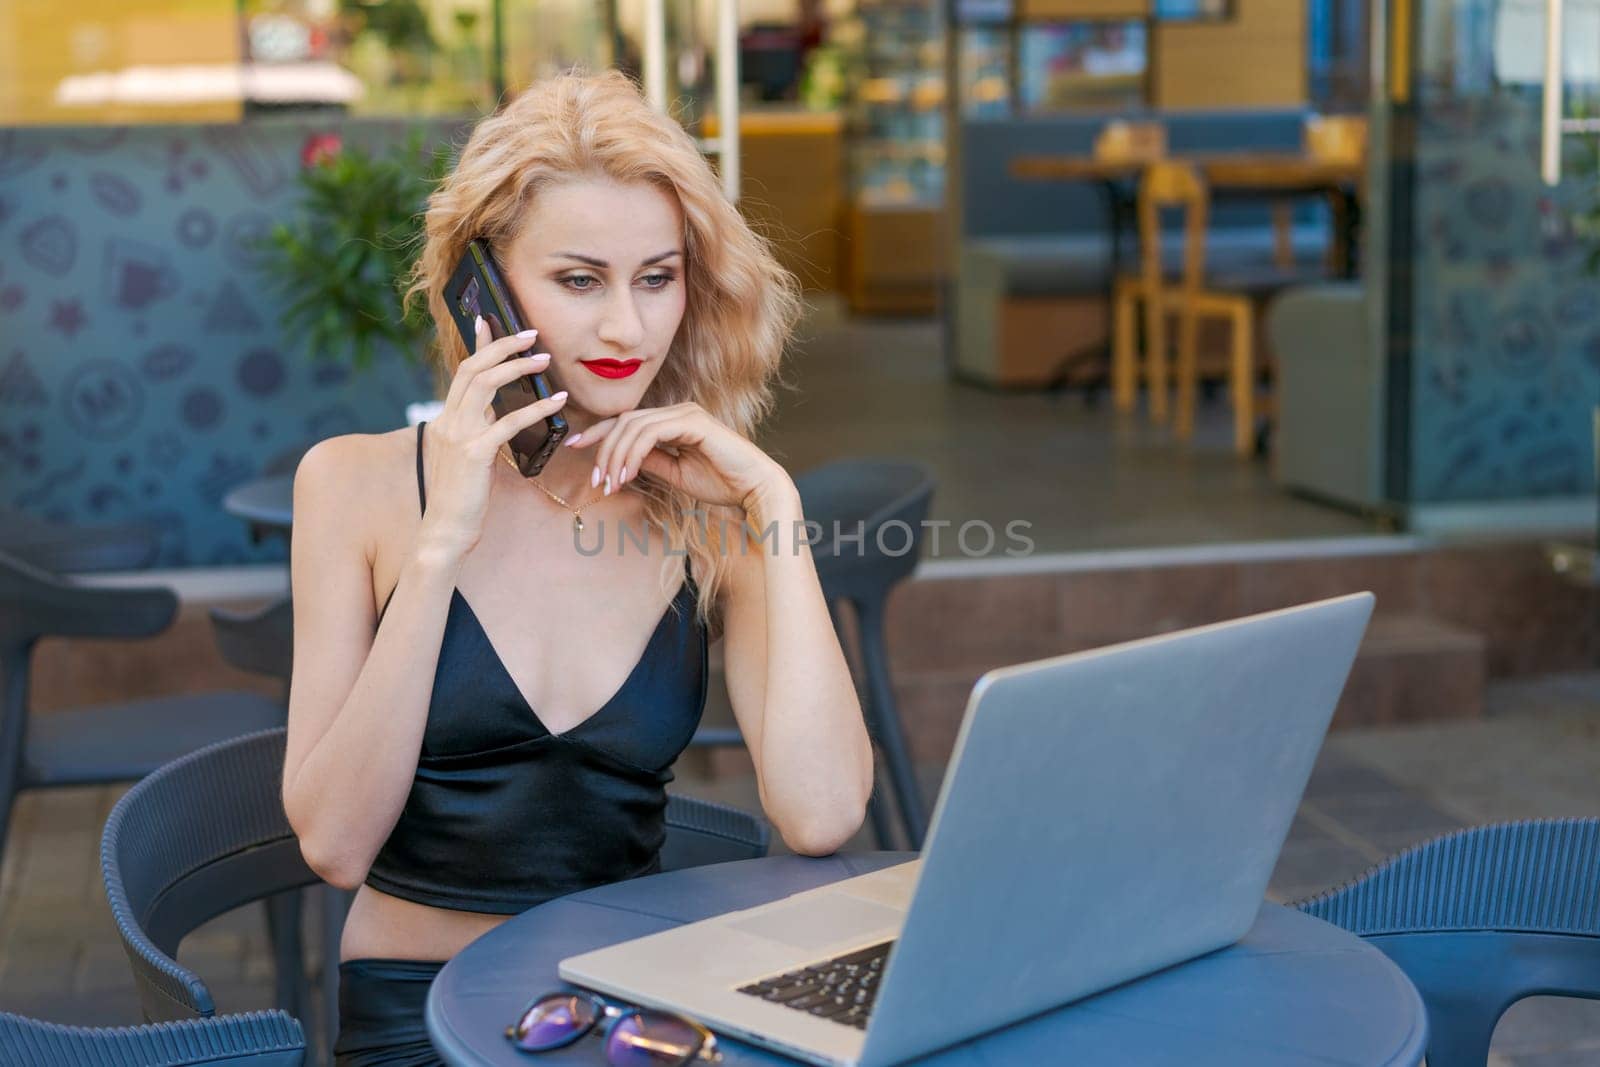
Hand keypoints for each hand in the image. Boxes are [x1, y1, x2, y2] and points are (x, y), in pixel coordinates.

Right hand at [417, 317, 568, 556]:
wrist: (445, 530)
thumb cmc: (463, 497)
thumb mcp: (470, 457)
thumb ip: (480, 432)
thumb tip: (499, 413)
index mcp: (447, 420)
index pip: (463, 371)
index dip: (479, 345)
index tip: (489, 321)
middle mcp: (449, 421)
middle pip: (474, 368)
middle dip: (503, 346)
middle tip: (531, 334)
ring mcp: (459, 435)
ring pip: (487, 385)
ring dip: (518, 368)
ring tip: (544, 360)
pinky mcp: (475, 453)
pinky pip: (508, 422)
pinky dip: (535, 408)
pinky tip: (557, 402)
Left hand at [566, 401, 784, 510]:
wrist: (754, 489)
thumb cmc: (722, 483)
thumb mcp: (675, 474)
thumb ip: (650, 462)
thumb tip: (620, 460)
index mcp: (674, 421)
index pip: (628, 421)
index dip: (598, 433)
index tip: (573, 446)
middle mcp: (679, 412)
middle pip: (625, 421)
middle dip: (603, 450)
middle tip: (596, 481)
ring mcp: (686, 413)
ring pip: (633, 426)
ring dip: (615, 456)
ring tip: (610, 483)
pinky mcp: (693, 422)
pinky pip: (650, 433)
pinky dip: (633, 454)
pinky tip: (626, 475)